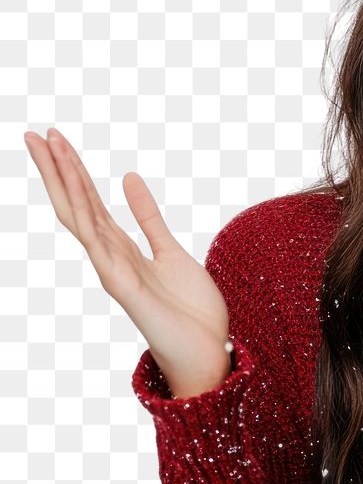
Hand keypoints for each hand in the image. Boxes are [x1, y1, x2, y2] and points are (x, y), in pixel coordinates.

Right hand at [25, 127, 231, 398]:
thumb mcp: (171, 249)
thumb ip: (148, 217)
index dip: (73, 170)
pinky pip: (101, 246)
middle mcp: (110, 257)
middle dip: (57, 169)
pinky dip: (89, 218)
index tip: (56, 137)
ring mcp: (113, 271)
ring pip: (81, 219)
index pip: (90, 202)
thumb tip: (128, 177)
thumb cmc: (188, 309)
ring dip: (67, 182)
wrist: (206, 351)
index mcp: (121, 248)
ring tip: (49, 148)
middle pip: (76, 205)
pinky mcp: (125, 287)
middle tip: (35, 133)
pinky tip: (77, 191)